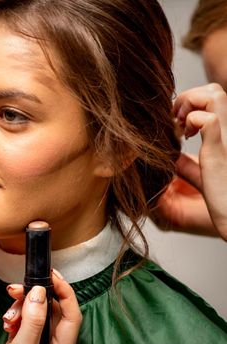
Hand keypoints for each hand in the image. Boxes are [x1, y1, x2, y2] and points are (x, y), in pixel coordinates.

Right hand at [0, 270, 81, 343]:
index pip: (72, 314)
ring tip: (9, 317)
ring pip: (36, 313)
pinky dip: (15, 318)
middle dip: (33, 297)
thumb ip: (33, 321)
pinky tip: (7, 324)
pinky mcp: (25, 341)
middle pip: (51, 310)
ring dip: (20, 308)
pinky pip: (24, 321)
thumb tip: (39, 292)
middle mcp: (52, 343)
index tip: (51, 275)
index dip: (65, 291)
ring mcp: (39, 342)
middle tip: (17, 291)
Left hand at [153, 83, 226, 239]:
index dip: (192, 103)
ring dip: (190, 105)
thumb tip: (174, 158)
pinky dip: (192, 122)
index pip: (214, 97)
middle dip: (188, 98)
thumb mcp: (205, 177)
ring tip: (182, 128)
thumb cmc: (226, 200)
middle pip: (214, 89)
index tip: (179, 123)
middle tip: (177, 122)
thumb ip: (191, 165)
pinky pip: (207, 120)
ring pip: (213, 94)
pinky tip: (187, 137)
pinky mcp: (221, 151)